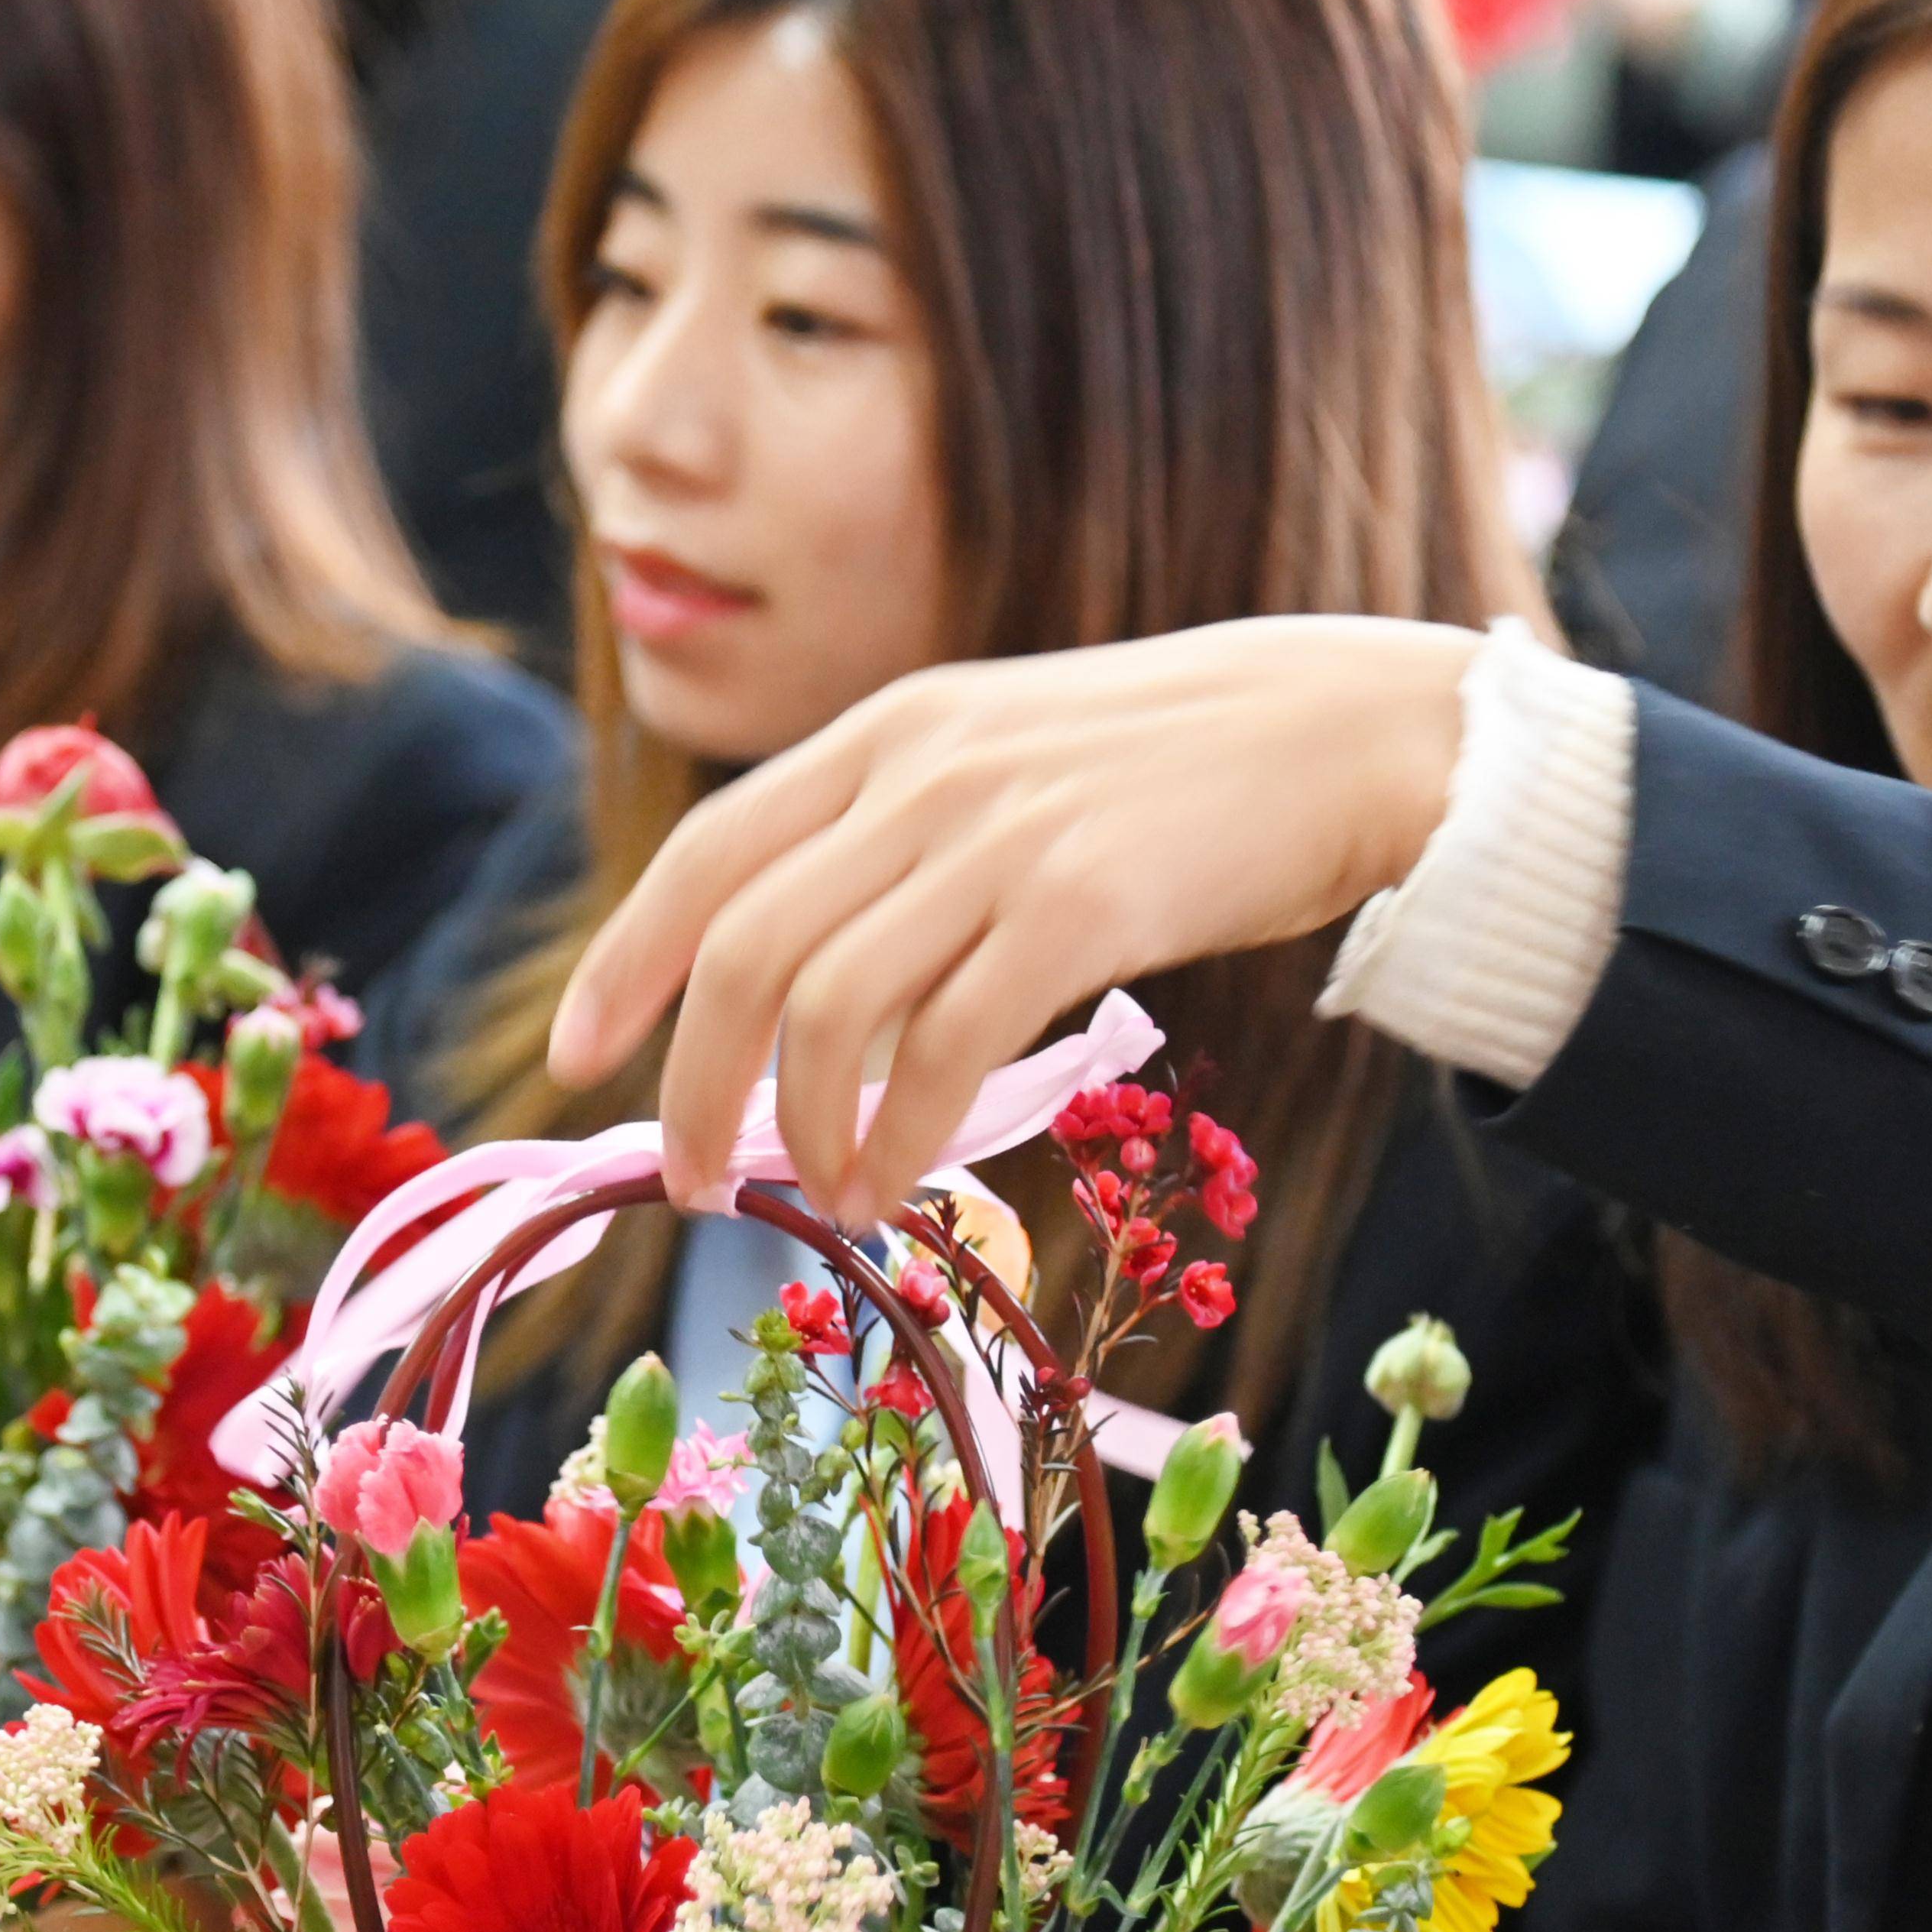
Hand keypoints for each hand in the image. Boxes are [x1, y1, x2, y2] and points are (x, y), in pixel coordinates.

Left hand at [549, 617, 1478, 1226]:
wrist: (1354, 734)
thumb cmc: (1178, 773)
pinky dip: (905, 1133)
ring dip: (801, 1129)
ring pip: (829, 1009)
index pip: (708, 855)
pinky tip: (902, 1179)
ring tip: (821, 1199)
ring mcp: (997, 836)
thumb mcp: (1005, 761)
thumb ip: (901, 836)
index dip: (625, 963)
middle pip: (742, 950)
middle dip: (691, 1082)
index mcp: (887, 732)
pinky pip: (947, 1046)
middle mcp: (920, 773)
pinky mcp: (1080, 906)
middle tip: (687, 1179)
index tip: (577, 1058)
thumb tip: (801, 984)